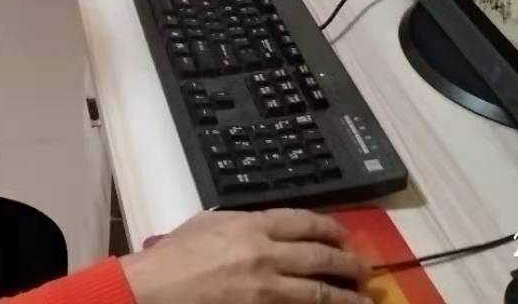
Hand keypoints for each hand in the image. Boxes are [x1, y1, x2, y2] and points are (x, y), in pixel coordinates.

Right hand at [121, 209, 368, 303]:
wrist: (153, 290)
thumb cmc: (173, 256)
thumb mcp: (207, 224)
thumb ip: (241, 223)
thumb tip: (265, 228)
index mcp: (252, 225)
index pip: (303, 222)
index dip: (329, 229)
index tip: (343, 236)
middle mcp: (265, 254)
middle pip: (319, 256)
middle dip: (347, 263)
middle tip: (363, 270)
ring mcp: (265, 289)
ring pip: (318, 292)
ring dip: (346, 296)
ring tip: (364, 300)